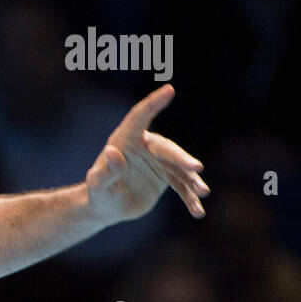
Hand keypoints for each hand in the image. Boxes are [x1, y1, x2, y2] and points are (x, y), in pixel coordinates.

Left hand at [85, 84, 209, 222]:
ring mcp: (158, 161)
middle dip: (182, 158)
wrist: (107, 208)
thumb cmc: (98, 193)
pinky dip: (190, 197)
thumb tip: (111, 152)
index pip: (139, 118)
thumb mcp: (98, 185)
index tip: (169, 90)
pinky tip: (197, 211)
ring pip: (180, 168)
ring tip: (203, 192)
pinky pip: (182, 185)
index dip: (153, 104)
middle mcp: (145, 147)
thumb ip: (105, 171)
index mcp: (125, 141)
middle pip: (167, 149)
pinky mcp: (167, 176)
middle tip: (197, 168)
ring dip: (192, 180)